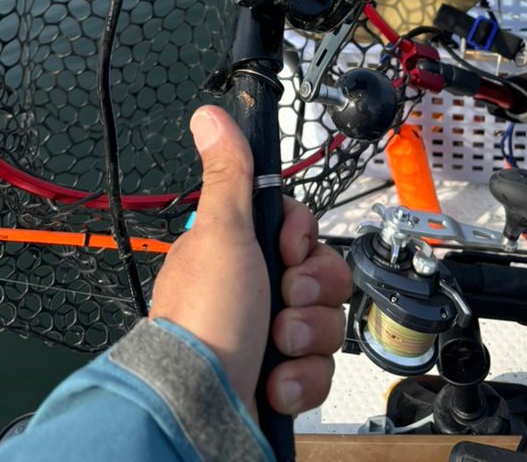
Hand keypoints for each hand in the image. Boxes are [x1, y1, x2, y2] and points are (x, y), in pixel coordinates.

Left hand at [149, 105, 351, 417]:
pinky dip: (301, 378)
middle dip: (310, 291)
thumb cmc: (204, 320)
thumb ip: (229, 175)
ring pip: (326, 321)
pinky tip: (275, 382)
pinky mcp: (283, 379)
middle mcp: (253, 292)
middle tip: (282, 301)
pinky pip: (320, 368)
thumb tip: (209, 116)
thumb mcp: (221, 234)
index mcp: (237, 252)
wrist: (200, 409)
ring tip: (275, 348)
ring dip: (306, 337)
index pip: (299, 229)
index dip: (302, 239)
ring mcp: (268, 337)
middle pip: (321, 273)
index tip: (287, 249)